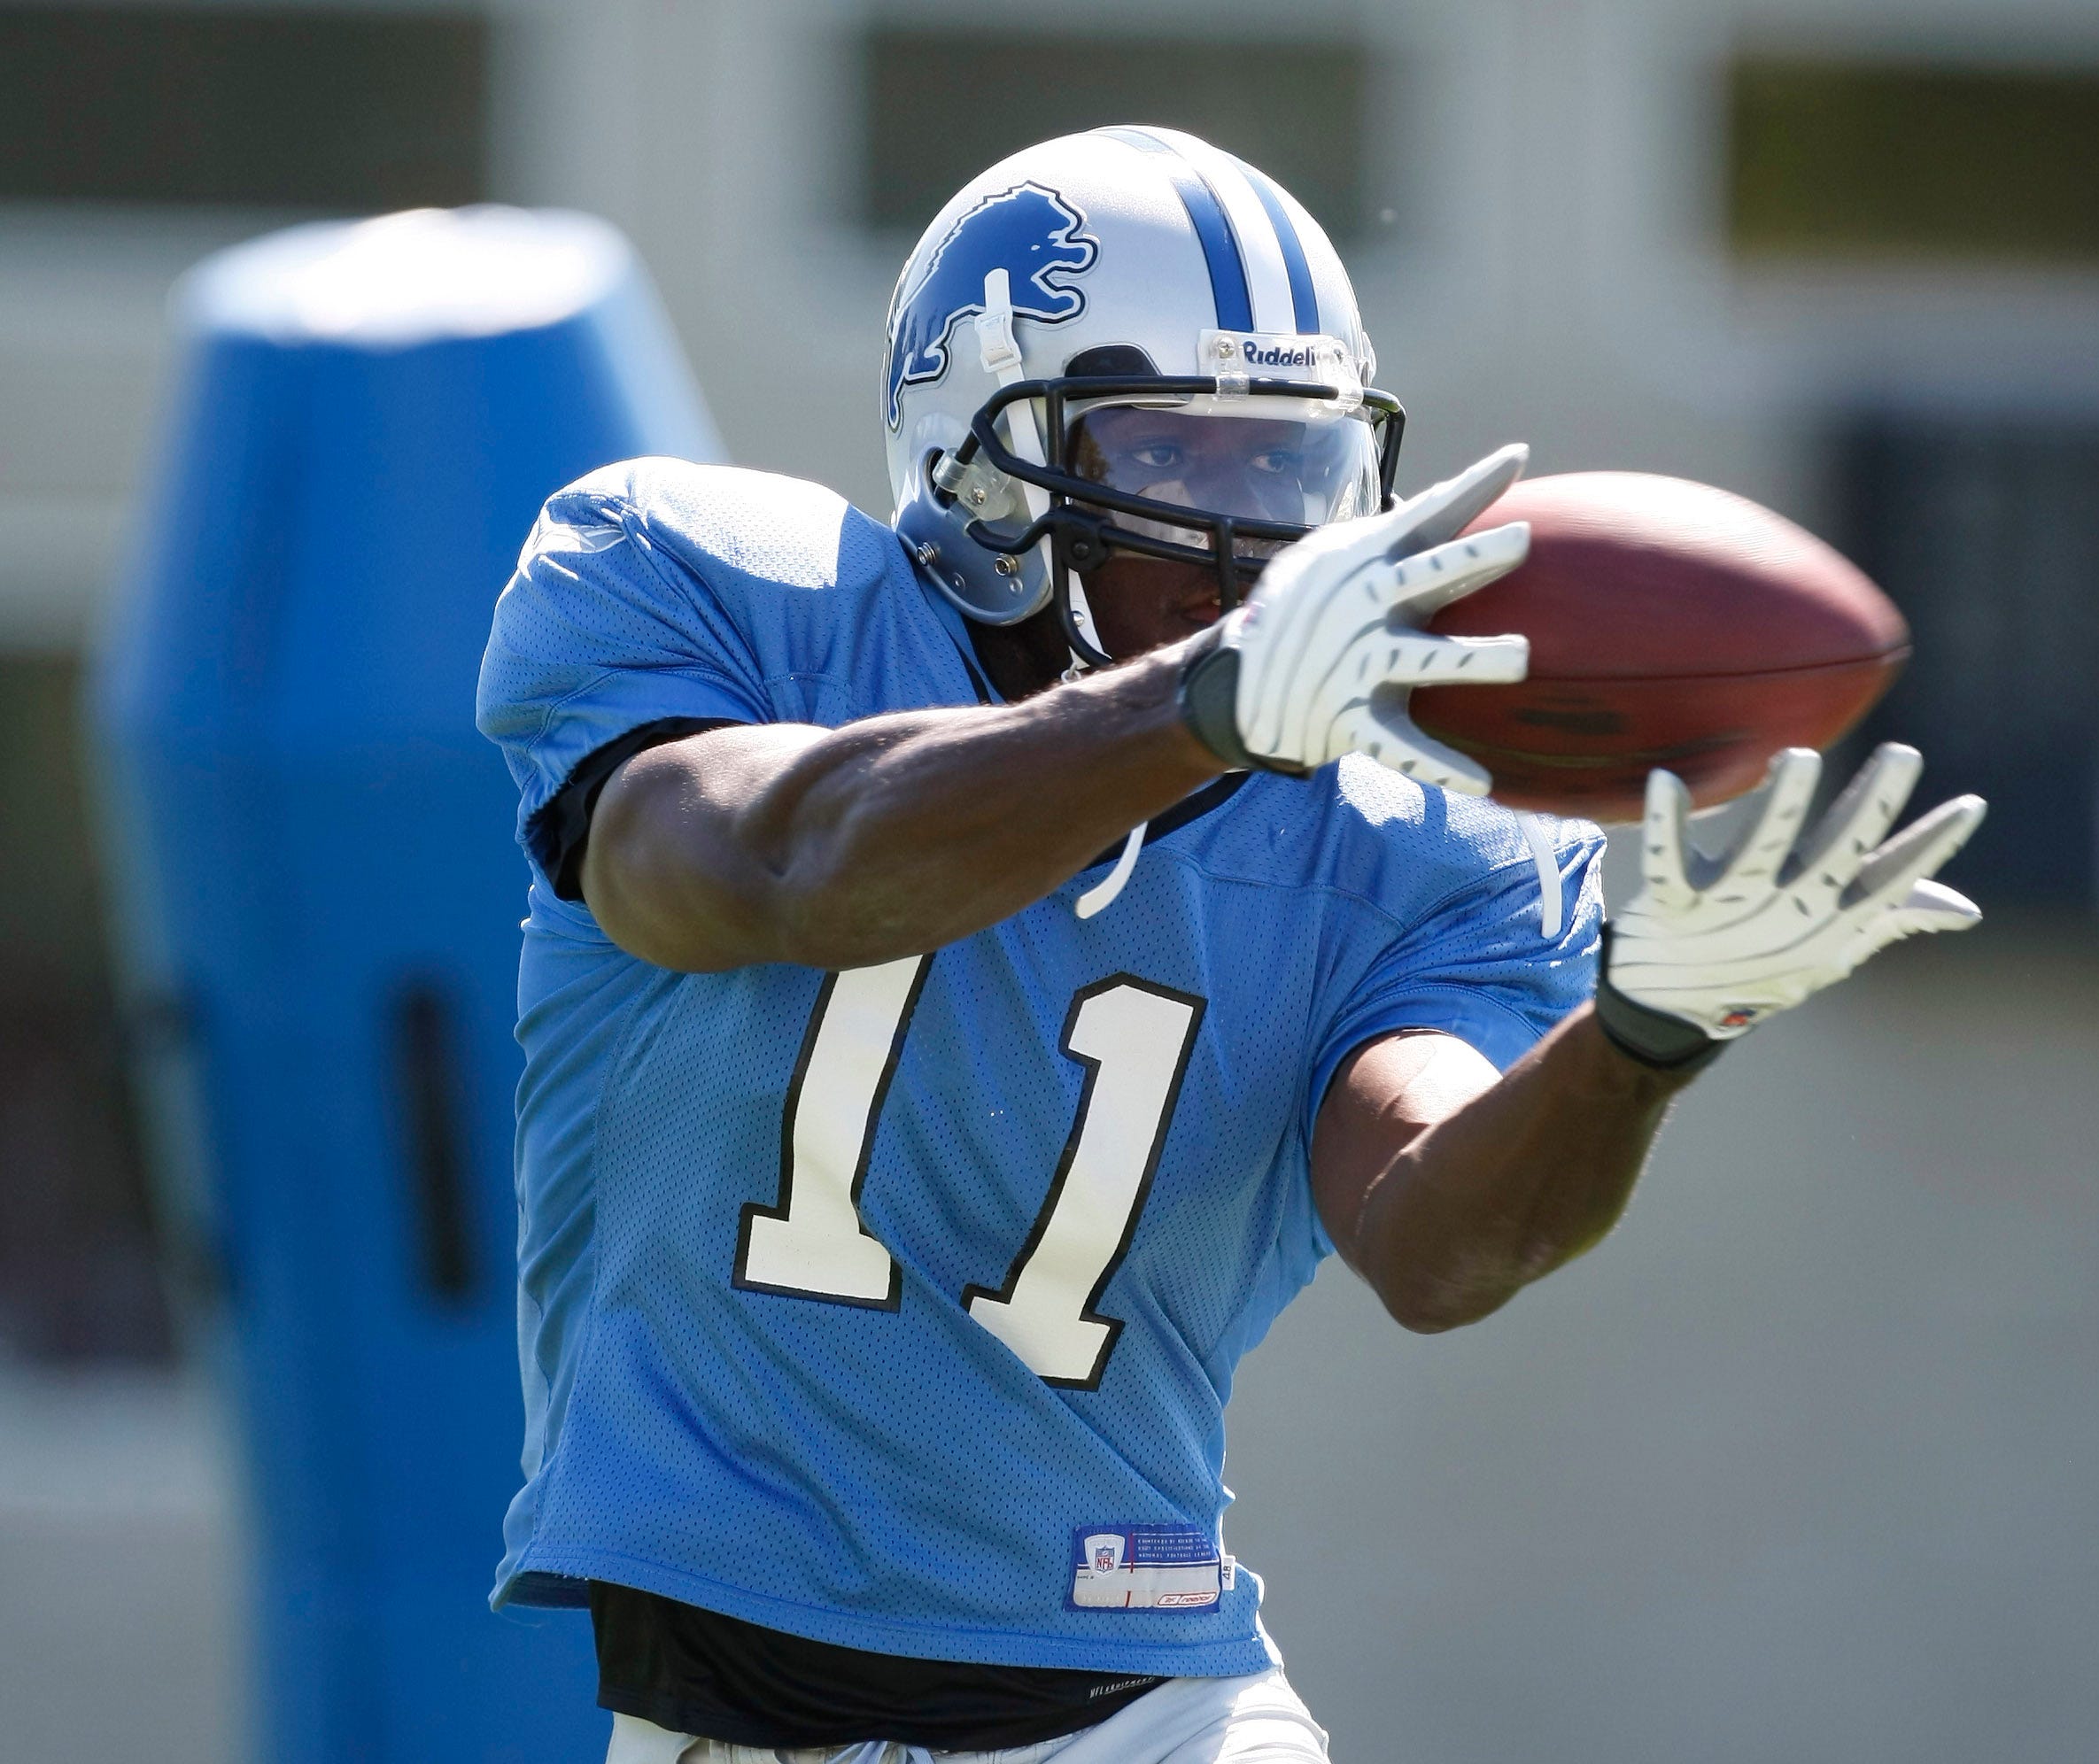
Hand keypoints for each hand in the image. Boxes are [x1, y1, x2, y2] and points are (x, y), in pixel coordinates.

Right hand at [1177, 444, 1533, 789]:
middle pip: (1426, 577)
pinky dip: (1438, 768)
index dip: (1471, 486)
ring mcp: (1357, 667)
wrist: (1234, 688)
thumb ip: (1384, 539)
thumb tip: (1444, 501)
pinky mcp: (1351, 722)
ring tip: (1519, 659)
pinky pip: (1400, 748)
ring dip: (1469, 658)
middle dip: (1470, 558)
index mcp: (1365, 564)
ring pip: (1421, 660)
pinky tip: (1481, 783)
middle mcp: (1365, 609)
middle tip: (1519, 541)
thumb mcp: (1324, 564)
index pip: (1425, 516)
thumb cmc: (1296, 615)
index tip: (1517, 459)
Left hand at [1597, 744, 1985, 1067]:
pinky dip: (1666, 824)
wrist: (1675, 1013)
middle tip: (1902, 754)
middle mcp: (1787, 907)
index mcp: (1829, 915)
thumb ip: (1892, 915)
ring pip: (1761, 849)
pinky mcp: (1673, 903)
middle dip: (1869, 807)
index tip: (1970, 805)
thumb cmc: (1762, 964)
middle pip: (1837, 853)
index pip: (1890, 879)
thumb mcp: (1833, 946)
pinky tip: (1666, 782)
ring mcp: (1729, 905)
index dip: (1929, 847)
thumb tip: (1967, 910)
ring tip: (1801, 757)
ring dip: (1783, 805)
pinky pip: (1668, 860)